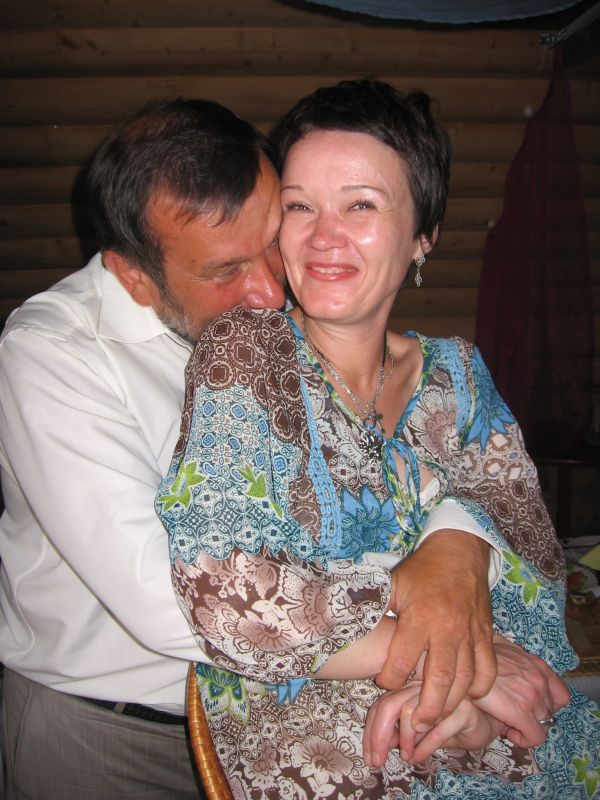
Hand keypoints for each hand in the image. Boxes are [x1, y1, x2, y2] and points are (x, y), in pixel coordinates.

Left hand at [364, 681, 505, 766]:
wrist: (482, 724)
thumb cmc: (445, 725)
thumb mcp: (417, 731)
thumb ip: (397, 733)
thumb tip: (376, 747)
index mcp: (409, 687)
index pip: (382, 705)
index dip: (372, 731)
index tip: (370, 757)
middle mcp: (424, 685)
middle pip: (392, 704)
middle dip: (379, 735)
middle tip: (378, 760)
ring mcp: (444, 694)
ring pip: (411, 710)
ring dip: (404, 739)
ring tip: (405, 756)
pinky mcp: (463, 708)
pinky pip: (436, 727)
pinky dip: (424, 747)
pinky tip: (418, 758)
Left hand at [377, 530, 495, 730]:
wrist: (459, 552)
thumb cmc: (421, 570)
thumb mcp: (392, 582)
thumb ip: (374, 604)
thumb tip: (347, 620)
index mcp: (419, 616)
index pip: (402, 660)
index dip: (389, 678)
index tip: (382, 682)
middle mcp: (446, 628)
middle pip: (439, 678)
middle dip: (425, 707)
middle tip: (414, 725)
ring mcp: (469, 633)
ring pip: (465, 679)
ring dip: (451, 704)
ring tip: (435, 719)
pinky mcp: (485, 634)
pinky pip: (488, 668)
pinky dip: (480, 688)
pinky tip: (467, 697)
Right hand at [473, 636, 570, 747]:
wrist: (462, 665)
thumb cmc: (478, 657)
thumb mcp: (504, 651)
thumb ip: (518, 662)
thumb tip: (517, 672)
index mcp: (538, 664)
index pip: (561, 695)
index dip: (549, 705)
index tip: (532, 707)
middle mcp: (540, 679)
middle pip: (551, 712)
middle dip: (534, 716)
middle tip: (515, 715)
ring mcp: (533, 696)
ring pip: (544, 725)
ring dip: (528, 727)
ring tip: (510, 723)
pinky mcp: (522, 713)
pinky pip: (536, 738)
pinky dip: (525, 740)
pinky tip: (510, 733)